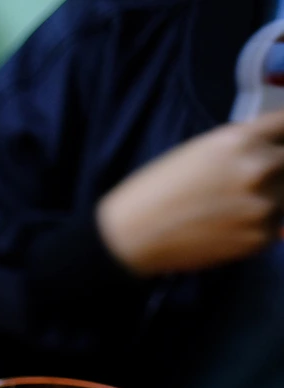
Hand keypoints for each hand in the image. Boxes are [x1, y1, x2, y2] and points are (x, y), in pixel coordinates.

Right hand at [97, 110, 283, 275]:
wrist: (132, 236)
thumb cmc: (156, 190)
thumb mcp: (199, 150)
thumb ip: (243, 145)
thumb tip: (273, 148)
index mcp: (241, 140)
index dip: (282, 136)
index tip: (278, 144)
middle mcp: (260, 168)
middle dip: (279, 167)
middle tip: (252, 181)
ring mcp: (265, 205)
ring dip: (274, 197)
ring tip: (237, 205)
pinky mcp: (262, 237)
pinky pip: (278, 224)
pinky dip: (261, 224)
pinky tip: (230, 225)